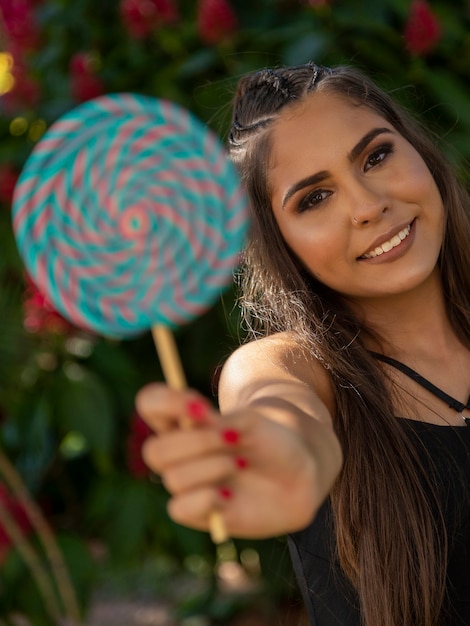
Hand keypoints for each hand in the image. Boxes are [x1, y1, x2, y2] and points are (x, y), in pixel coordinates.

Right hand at [135, 383, 323, 538]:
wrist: (299, 474)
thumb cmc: (270, 441)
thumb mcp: (250, 422)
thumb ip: (220, 422)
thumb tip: (193, 423)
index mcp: (184, 422)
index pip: (150, 403)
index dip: (165, 401)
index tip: (200, 405)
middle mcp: (179, 453)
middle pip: (154, 450)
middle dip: (196, 443)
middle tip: (231, 439)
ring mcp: (186, 484)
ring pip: (173, 478)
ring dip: (211, 467)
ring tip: (240, 463)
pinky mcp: (197, 514)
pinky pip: (179, 508)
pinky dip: (207, 498)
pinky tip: (231, 494)